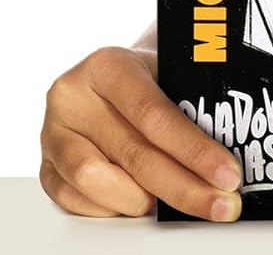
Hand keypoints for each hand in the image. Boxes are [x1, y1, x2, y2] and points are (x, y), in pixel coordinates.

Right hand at [39, 45, 241, 220]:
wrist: (113, 74)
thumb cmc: (149, 73)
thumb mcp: (168, 69)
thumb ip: (190, 102)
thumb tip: (225, 156)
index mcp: (107, 65)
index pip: (155, 115)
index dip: (194, 150)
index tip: (227, 174)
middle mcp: (72, 97)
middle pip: (133, 154)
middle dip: (185, 187)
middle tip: (221, 203)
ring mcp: (52, 134)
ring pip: (97, 182)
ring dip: (143, 200)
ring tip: (170, 201)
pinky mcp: (45, 167)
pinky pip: (75, 200)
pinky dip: (112, 208)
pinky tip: (139, 202)